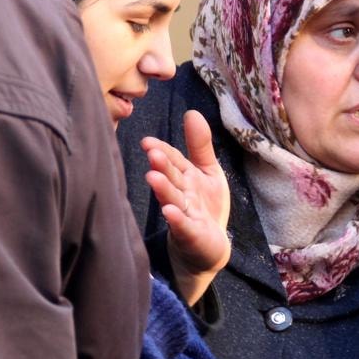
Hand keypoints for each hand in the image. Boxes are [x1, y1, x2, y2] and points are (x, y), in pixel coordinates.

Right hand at [142, 110, 230, 305]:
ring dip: (163, 189)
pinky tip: (170, 212)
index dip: (162, 151)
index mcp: (184, 177)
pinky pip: (183, 226)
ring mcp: (184, 215)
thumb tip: (192, 112)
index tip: (148, 142)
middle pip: (171, 177)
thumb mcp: (208, 171)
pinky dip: (177, 219)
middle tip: (152, 153)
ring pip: (173, 199)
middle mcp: (180, 194)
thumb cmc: (205, 205)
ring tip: (153, 177)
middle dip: (162, 166)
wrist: (209, 246)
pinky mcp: (192, 235)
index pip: (172, 160)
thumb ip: (199, 145)